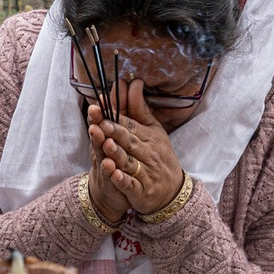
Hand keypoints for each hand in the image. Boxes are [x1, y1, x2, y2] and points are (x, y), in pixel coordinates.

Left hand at [90, 80, 186, 217]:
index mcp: (150, 137)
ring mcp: (145, 173)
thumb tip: (133, 82)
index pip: (130, 125)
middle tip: (101, 122)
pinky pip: (131, 185)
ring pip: (129, 162)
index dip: (116, 116)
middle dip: (115, 132)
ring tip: (106, 144)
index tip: (102, 105)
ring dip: (117, 154)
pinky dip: (121, 180)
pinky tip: (112, 174)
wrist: (173, 191)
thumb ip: (139, 108)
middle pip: (129, 142)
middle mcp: (148, 154)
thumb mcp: (153, 131)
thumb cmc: (159, 156)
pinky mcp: (141, 191)